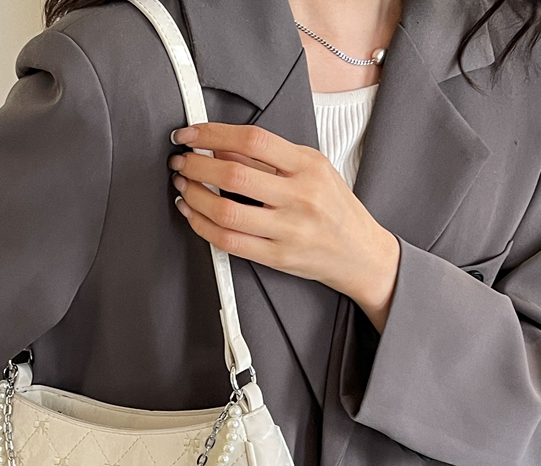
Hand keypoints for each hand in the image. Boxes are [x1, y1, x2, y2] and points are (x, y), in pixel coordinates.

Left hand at [168, 123, 400, 331]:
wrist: (361, 254)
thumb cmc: (336, 210)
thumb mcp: (313, 171)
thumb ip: (271, 159)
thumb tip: (222, 145)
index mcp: (309, 166)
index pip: (253, 140)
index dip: (213, 134)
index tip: (189, 134)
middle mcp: (300, 196)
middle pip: (234, 174)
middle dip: (196, 164)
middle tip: (179, 161)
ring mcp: (289, 229)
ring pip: (226, 209)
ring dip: (194, 195)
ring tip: (182, 186)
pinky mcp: (278, 256)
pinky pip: (229, 241)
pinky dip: (203, 225)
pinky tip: (192, 214)